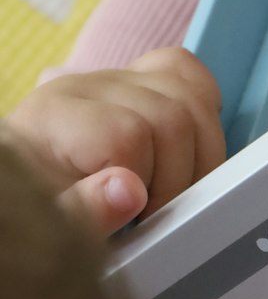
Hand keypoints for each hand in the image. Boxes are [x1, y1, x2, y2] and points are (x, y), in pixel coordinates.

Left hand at [5, 47, 224, 232]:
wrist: (31, 188)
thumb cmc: (43, 208)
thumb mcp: (52, 224)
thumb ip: (84, 212)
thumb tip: (129, 191)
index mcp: (55, 119)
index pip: (129, 136)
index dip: (146, 185)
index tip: (138, 221)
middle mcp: (87, 87)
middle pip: (171, 116)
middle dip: (178, 178)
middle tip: (158, 214)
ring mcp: (119, 78)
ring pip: (193, 98)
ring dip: (201, 157)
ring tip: (174, 192)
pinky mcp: (142, 78)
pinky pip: (190, 74)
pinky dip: (204, 114)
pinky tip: (188, 152)